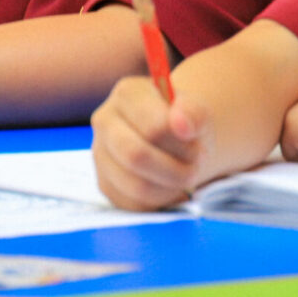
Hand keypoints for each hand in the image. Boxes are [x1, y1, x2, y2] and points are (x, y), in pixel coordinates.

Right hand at [91, 76, 213, 210]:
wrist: (173, 139)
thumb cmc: (182, 122)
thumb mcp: (196, 110)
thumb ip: (194, 112)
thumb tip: (181, 126)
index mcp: (127, 93)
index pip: (154, 127)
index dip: (182, 142)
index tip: (196, 142)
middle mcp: (105, 121)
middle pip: (136, 155)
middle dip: (175, 169)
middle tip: (196, 166)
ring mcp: (100, 154)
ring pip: (135, 185)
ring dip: (171, 186)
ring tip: (187, 176)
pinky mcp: (105, 184)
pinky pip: (134, 203)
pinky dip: (161, 200)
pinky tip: (172, 186)